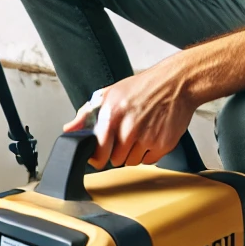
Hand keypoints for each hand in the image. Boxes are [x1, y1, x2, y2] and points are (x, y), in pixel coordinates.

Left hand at [62, 56, 196, 168]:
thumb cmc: (142, 87)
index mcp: (112, 115)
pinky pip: (149, 161)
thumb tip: (68, 129)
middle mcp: (129, 128)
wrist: (175, 83)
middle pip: (115, 160)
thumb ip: (86, 114)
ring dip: (133, 153)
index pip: (98, 153)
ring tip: (139, 133)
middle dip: (117, 152)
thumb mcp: (109, 94)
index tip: (99, 153)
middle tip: (124, 137)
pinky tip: (151, 135)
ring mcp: (147, 138)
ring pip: (132, 162)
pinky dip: (149, 153)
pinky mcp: (164, 144)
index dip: (97, 156)